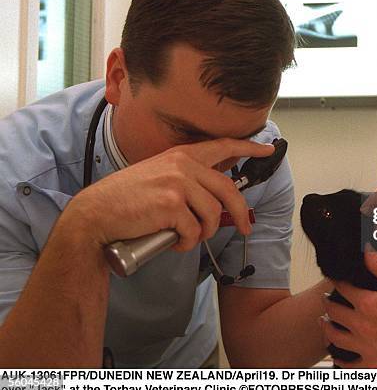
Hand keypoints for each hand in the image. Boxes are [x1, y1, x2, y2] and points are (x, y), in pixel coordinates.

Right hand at [62, 138, 273, 250]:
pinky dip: (186, 243)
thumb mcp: (159, 175)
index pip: (222, 146)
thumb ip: (186, 177)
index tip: (267, 149)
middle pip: (228, 190)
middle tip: (245, 228)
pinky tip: (171, 241)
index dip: (248, 148)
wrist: (96, 215)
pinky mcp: (172, 205)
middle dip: (240, 213)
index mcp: (181, 155)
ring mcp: (178, 184)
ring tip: (184, 236)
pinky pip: (194, 231)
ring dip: (203, 233)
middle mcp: (183, 165)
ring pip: (212, 215)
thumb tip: (213, 193)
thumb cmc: (126, 199)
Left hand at [321, 250, 376, 367]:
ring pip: (334, 337)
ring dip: (327, 327)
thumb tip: (367, 251)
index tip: (334, 280)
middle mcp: (363, 326)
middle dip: (327, 302)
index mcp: (369, 304)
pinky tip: (337, 353)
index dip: (336, 282)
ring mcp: (366, 347)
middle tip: (326, 298)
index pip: (342, 288)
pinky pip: (348, 365)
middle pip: (333, 312)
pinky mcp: (373, 364)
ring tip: (324, 322)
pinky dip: (339, 358)